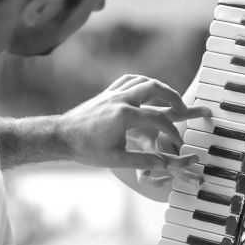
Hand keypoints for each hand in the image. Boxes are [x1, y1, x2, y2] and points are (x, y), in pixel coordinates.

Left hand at [59, 74, 209, 182]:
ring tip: (169, 98)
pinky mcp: (107, 93)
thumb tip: (164, 165)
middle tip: (183, 108)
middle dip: (173, 96)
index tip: (178, 141)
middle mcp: (120, 99)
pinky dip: (141, 82)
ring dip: (159, 86)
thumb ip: (143, 161)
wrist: (62, 136)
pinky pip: (128, 80)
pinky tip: (146, 90)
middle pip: (154, 87)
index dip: (172, 130)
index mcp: (124, 116)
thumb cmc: (87, 149)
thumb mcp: (116, 159)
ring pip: (142, 80)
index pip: (158, 118)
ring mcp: (113, 94)